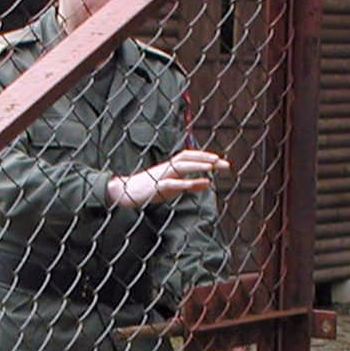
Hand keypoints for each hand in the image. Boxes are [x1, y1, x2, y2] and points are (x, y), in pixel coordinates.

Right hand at [106, 148, 229, 208]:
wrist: (124, 193)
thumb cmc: (150, 190)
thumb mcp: (173, 188)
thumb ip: (191, 185)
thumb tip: (208, 183)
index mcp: (172, 167)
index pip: (191, 157)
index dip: (206, 157)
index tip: (222, 162)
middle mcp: (168, 168)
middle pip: (189, 158)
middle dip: (207, 159)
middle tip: (224, 164)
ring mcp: (161, 176)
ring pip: (181, 166)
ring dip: (198, 165)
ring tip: (213, 167)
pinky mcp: (156, 187)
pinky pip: (172, 184)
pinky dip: (186, 183)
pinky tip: (198, 184)